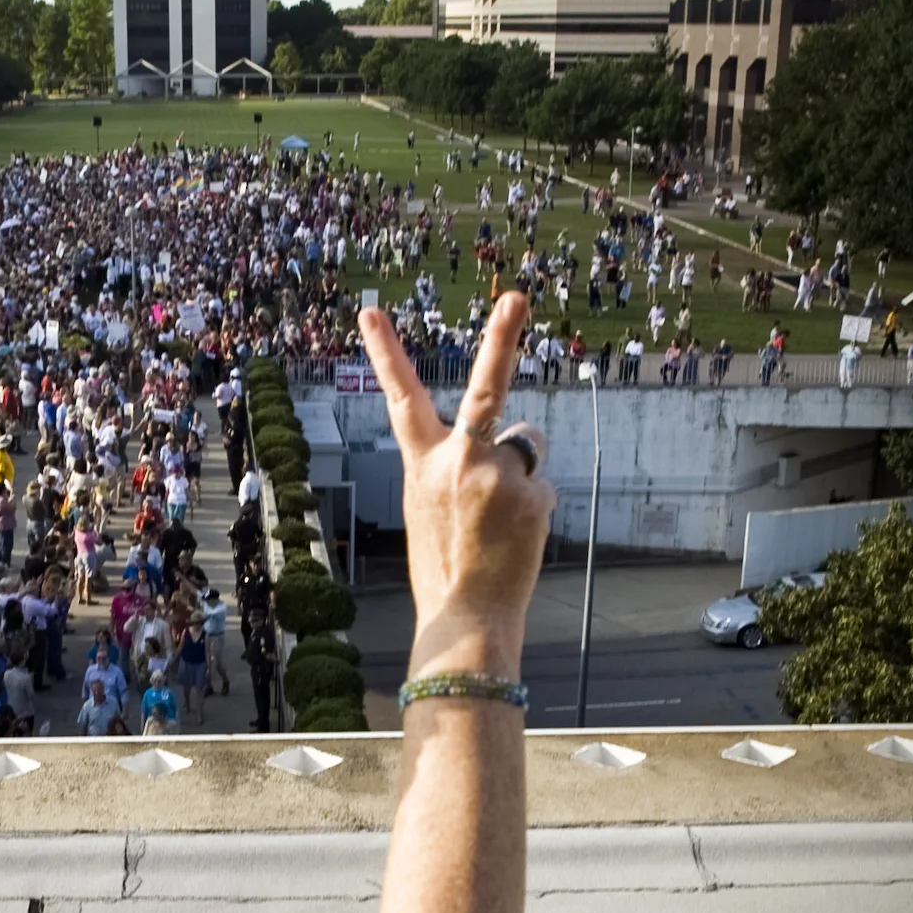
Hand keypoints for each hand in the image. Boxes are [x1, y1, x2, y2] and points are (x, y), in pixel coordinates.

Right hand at [360, 293, 553, 678]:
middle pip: (484, 389)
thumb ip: (461, 467)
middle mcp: (458, 461)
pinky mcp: (532, 495)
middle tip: (516, 296)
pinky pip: (541, 486)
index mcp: (422, 465)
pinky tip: (515, 540)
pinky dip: (534, 509)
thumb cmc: (445, 565)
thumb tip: (513, 446)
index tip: (371, 311)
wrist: (466, 616)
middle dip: (501, 339)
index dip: (385, 354)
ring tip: (499, 523)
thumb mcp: (433, 507)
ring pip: (524, 447)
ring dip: (520, 475)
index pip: (401, 399)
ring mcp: (497, 476)